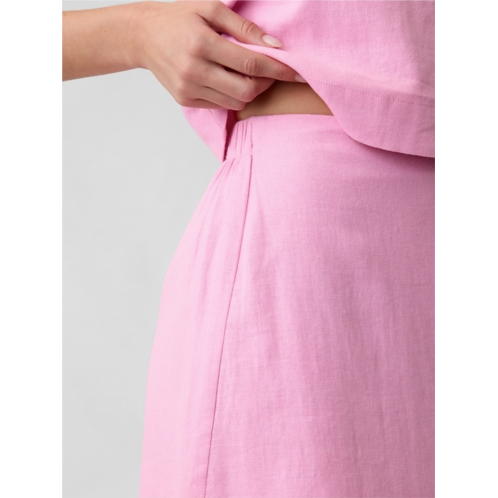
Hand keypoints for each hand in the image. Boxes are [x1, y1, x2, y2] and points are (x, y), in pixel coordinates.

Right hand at [135, 0, 301, 109]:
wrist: (143, 37)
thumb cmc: (179, 19)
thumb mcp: (211, 9)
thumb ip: (245, 28)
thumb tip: (276, 46)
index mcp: (202, 43)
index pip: (251, 64)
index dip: (278, 70)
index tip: (297, 73)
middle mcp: (194, 70)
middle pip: (246, 90)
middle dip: (267, 84)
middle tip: (272, 71)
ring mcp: (188, 89)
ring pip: (236, 101)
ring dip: (251, 91)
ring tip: (250, 74)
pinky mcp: (186, 100)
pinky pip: (221, 105)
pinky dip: (233, 95)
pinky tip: (230, 79)